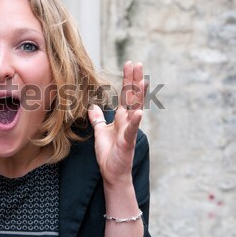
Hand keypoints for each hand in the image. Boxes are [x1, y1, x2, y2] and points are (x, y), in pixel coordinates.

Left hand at [88, 61, 147, 186]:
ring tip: (143, 81)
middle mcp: (128, 121)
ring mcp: (129, 131)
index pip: (126, 95)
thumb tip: (93, 106)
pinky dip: (135, 121)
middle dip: (135, 80)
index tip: (130, 64)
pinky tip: (139, 112)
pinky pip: (132, 130)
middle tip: (138, 63)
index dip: (128, 80)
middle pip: (133, 97)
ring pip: (136, 109)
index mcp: (121, 117)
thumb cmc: (109, 153)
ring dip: (139, 96)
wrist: (112, 173)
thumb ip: (97, 118)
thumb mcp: (100, 132)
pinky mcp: (128, 142)